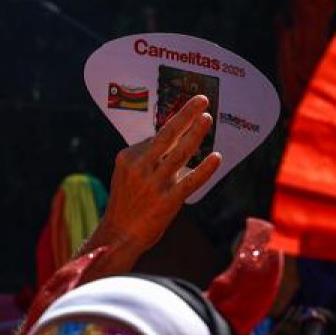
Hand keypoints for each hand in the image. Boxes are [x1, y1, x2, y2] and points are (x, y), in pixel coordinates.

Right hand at [90, 96, 221, 268]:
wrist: (119, 235)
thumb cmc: (126, 203)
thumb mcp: (127, 175)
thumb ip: (147, 159)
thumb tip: (176, 141)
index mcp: (127, 157)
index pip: (155, 137)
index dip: (175, 127)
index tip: (190, 112)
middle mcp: (140, 167)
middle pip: (167, 134)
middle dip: (186, 114)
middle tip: (202, 100)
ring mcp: (154, 184)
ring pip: (181, 153)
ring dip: (197, 133)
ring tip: (208, 119)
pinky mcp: (168, 201)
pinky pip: (191, 181)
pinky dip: (204, 168)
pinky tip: (216, 157)